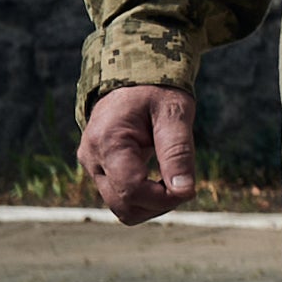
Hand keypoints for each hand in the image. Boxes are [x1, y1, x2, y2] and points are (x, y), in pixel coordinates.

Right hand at [79, 83, 200, 223]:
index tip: (189, 189)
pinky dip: (143, 195)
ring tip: (173, 177)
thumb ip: (178, 151)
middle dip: (159, 203)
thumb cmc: (156, 88)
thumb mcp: (174, 112)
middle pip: (124, 206)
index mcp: (108, 141)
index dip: (163, 199)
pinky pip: (119, 196)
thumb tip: (185, 191)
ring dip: (151, 203)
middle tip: (184, 183)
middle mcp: (92, 158)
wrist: (133, 74)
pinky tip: (161, 177)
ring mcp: (92, 165)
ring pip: (120, 207)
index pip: (131, 190)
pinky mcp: (98, 169)